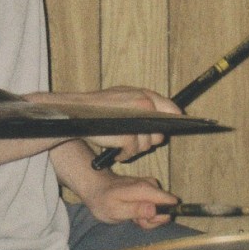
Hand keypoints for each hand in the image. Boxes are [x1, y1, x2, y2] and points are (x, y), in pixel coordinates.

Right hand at [33, 85, 180, 160]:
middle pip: (159, 133)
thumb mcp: (123, 96)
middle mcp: (144, 105)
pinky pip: (132, 151)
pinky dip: (124, 154)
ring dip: (133, 149)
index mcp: (144, 95)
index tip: (166, 131)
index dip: (172, 122)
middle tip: (132, 140)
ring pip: (146, 145)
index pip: (171, 109)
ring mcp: (136, 121)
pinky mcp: (127, 135)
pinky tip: (114, 149)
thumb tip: (164, 119)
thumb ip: (143, 104)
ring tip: (119, 142)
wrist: (76, 113)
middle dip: (147, 140)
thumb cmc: (98, 107)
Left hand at [80, 172, 179, 228]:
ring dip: (146, 217)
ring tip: (130, 215)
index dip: (160, 216)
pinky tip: (132, 212)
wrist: (96, 187)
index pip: (170, 202)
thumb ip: (136, 210)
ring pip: (160, 209)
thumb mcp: (116, 210)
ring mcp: (151, 186)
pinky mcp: (150, 189)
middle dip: (151, 219)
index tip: (145, 220)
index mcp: (146, 189)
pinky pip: (154, 206)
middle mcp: (152, 185)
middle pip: (166, 208)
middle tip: (134, 219)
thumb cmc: (103, 200)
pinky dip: (144, 213)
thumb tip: (155, 210)